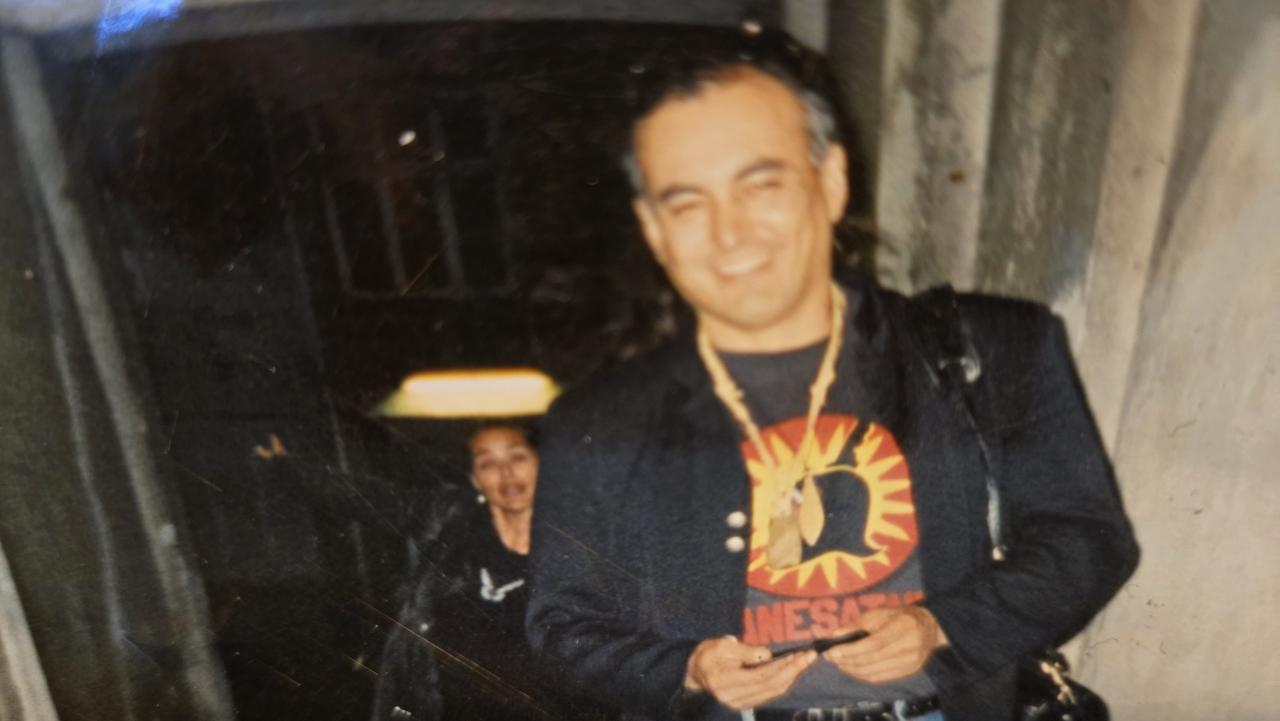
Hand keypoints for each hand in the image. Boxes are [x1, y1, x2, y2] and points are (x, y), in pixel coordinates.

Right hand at [684, 636, 816, 709]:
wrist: (696, 674)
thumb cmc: (707, 655)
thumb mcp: (721, 645)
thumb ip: (743, 650)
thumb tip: (767, 654)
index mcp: (725, 681)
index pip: (761, 676)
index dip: (784, 665)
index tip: (801, 653)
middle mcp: (733, 697)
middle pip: (771, 686)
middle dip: (794, 670)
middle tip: (811, 656)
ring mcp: (740, 704)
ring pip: (773, 692)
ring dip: (793, 677)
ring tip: (807, 662)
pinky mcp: (747, 704)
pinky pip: (770, 695)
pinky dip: (784, 682)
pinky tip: (794, 670)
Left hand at [822, 606, 947, 683]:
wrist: (928, 628)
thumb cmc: (899, 616)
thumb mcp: (879, 613)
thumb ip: (857, 624)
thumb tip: (834, 635)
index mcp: (903, 627)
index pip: (874, 644)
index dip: (851, 650)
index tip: (832, 651)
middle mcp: (910, 647)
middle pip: (873, 660)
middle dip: (848, 661)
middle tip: (830, 658)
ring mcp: (911, 663)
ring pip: (876, 672)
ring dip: (852, 670)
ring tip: (838, 663)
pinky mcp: (909, 672)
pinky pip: (881, 678)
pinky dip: (863, 675)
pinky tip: (852, 669)